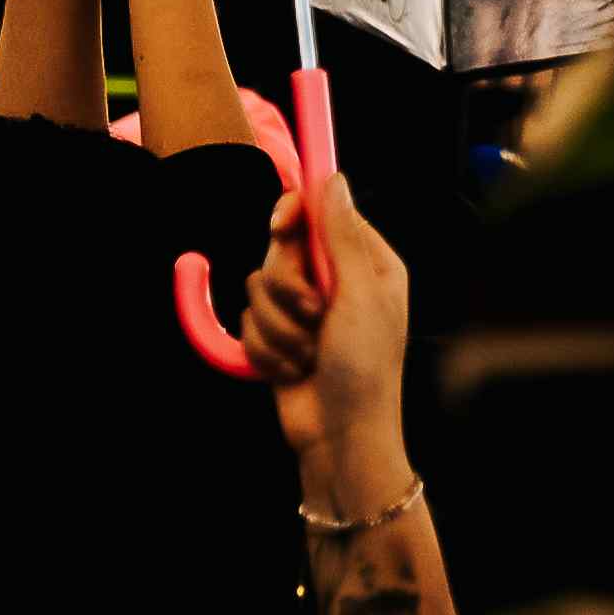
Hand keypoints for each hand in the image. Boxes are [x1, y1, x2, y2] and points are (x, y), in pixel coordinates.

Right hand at [242, 157, 416, 481]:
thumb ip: (342, 236)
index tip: (280, 228)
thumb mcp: (359, 296)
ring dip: (279, 329)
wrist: (341, 437)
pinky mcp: (276, 337)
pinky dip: (266, 351)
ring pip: (257, 287)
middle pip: (282, 249)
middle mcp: (334, 281)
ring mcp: (303, 310)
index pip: (322, 212)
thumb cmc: (365, 369)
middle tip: (315, 317)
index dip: (295, 214)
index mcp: (366, 263)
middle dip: (288, 290)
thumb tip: (333, 177)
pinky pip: (247, 323)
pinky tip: (292, 372)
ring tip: (308, 355)